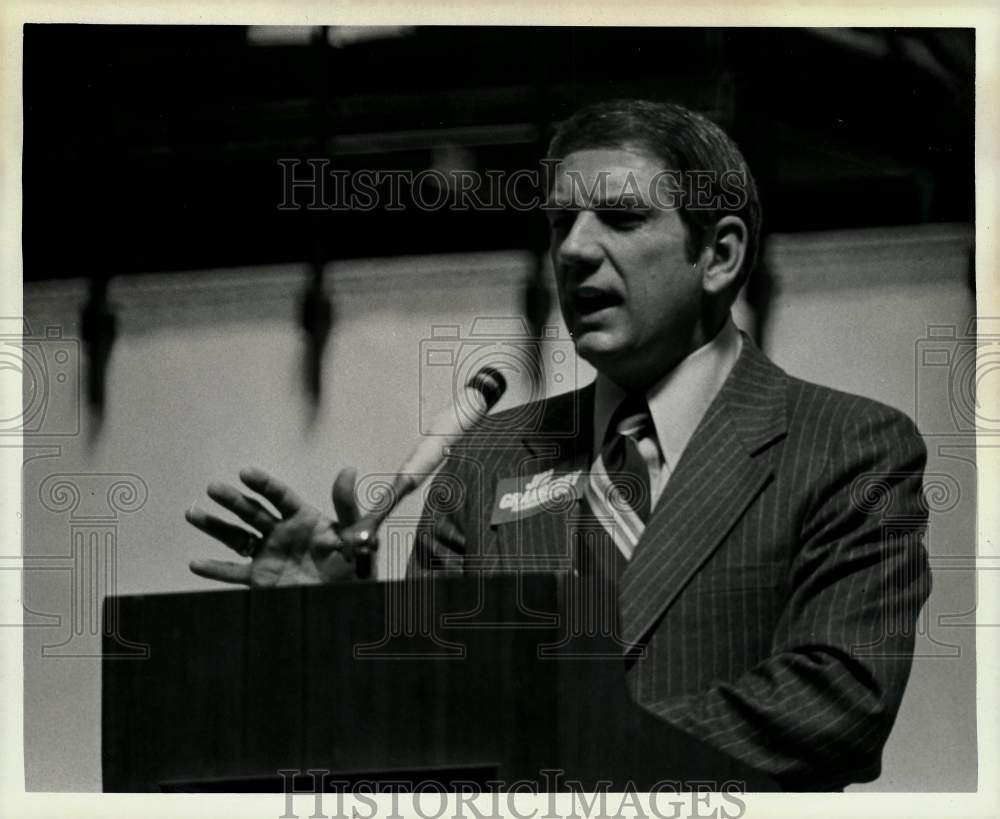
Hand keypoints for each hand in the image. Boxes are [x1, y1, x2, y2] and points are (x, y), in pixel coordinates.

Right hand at [186, 466, 361, 585]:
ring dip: (214, 526)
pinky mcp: (262, 579)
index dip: (263, 483)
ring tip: (192, 513)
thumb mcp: (357, 535)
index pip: (279, 496)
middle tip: (212, 488)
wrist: (347, 601)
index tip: (245, 473)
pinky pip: (234, 573)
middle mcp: (282, 533)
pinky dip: (215, 570)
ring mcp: (269, 555)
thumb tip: (348, 470)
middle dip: (232, 500)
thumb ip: (348, 506)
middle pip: (253, 512)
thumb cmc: (356, 566)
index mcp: (303, 518)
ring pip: (237, 537)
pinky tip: (196, 564)